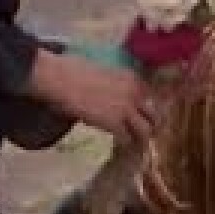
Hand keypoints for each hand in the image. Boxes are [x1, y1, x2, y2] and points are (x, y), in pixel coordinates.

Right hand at [29, 49, 153, 144]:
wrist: (60, 78)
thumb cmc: (72, 69)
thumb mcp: (104, 71)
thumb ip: (115, 83)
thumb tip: (113, 93)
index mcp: (132, 78)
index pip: (150, 96)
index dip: (145, 107)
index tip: (141, 114)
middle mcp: (135, 93)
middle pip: (154, 115)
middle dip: (151, 125)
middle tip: (144, 131)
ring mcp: (126, 110)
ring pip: (145, 130)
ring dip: (141, 137)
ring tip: (136, 142)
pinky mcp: (114, 124)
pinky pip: (126, 138)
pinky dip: (124, 143)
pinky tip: (121, 144)